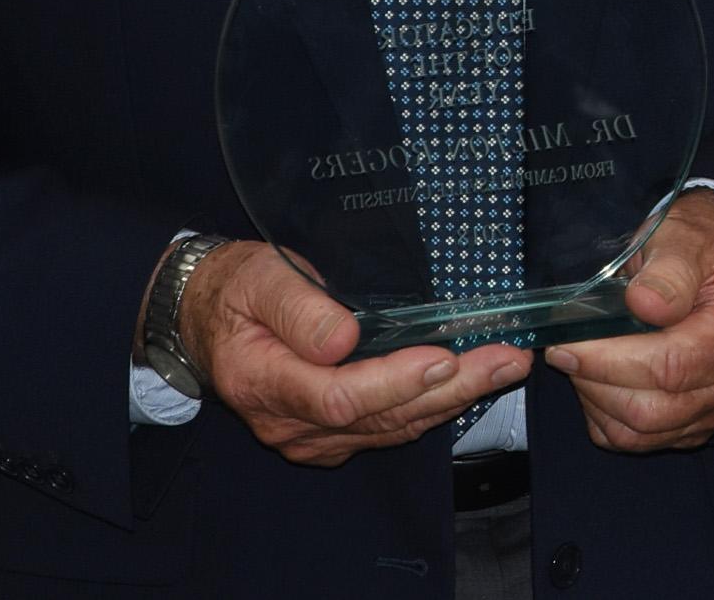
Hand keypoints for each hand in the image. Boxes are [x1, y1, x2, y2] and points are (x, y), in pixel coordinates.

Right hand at [172, 241, 530, 466]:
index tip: (444, 356)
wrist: (206, 320)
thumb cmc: (236, 290)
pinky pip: (386, 429)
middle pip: (378, 418)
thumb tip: (343, 338)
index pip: (339, 396)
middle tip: (506, 360)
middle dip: (450, 389)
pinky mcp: (330, 434)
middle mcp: (289, 423)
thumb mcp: (259, 278)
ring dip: (453, 400)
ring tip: (505, 366)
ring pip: (390, 429)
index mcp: (264, 382)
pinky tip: (470, 383)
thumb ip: (298, 307)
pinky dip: (432, 407)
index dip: (395, 382)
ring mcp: (310, 436)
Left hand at [544, 188, 713, 450]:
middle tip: (565, 352)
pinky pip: (645, 442)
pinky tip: (597, 383)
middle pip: (658, 409)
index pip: (674, 364)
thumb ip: (668, 269)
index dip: (612, 361)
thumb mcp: (685, 237)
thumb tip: (643, 304)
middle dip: (597, 383)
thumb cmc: (700, 245)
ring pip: (646, 433)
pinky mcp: (701, 424)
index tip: (568, 345)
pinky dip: (609, 421)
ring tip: (580, 363)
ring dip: (598, 403)